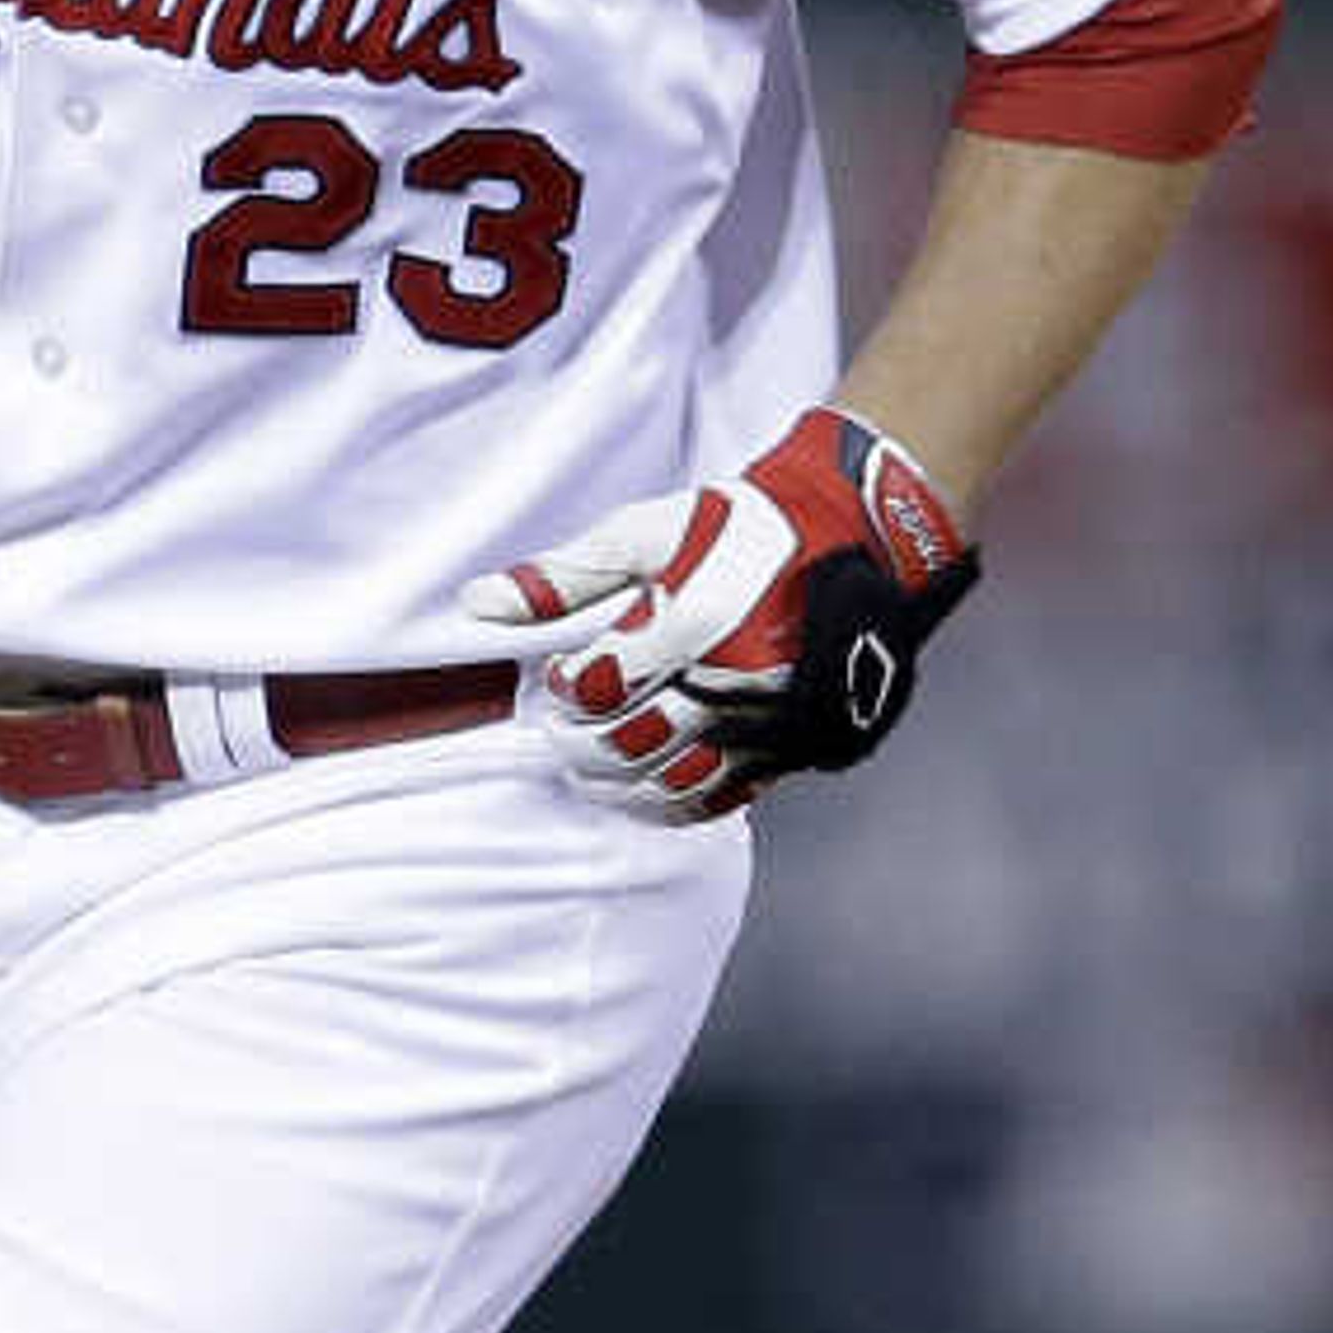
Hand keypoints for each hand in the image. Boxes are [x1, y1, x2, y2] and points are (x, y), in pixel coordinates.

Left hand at [460, 404, 979, 815]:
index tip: (560, 675)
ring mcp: (766, 722)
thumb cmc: (740, 528)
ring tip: (594, 760)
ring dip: (617, 782)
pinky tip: (645, 785)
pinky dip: (670, 803)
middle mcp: (732, 681)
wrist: (857, 538)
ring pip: (668, 783)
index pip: (593, 689)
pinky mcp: (791, 747)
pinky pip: (719, 798)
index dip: (562, 689)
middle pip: (623, 745)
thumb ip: (562, 576)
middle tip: (562, 727)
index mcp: (692, 622)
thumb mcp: (647, 532)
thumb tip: (476, 603)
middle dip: (577, 742)